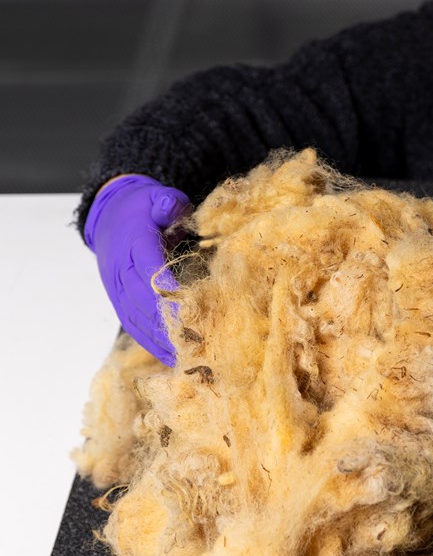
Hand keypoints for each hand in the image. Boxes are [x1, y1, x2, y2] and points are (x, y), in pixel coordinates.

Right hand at [84, 175, 190, 365]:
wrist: (111, 217)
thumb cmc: (144, 209)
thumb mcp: (157, 197)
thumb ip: (167, 203)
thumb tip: (172, 206)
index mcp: (132, 242)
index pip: (149, 267)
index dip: (167, 286)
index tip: (189, 304)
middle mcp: (121, 269)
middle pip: (142, 299)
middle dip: (169, 320)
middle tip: (197, 339)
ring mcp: (117, 289)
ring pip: (137, 317)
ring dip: (161, 338)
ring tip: (189, 356)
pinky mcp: (119, 301)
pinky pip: (133, 325)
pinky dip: (151, 343)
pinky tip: (172, 358)